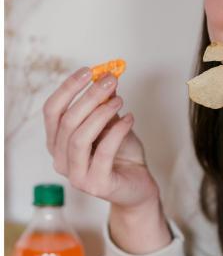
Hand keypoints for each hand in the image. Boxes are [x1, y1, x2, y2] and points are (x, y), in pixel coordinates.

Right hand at [43, 67, 159, 208]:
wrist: (138, 184)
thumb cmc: (121, 154)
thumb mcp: (111, 123)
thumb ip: (104, 104)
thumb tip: (106, 77)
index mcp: (57, 143)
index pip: (52, 111)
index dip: (67, 88)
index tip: (87, 71)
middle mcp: (60, 160)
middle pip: (67, 122)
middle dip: (89, 96)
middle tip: (109, 80)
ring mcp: (76, 176)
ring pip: (79, 138)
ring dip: (101, 113)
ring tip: (119, 101)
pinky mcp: (96, 185)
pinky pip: (103, 152)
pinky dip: (117, 131)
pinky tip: (130, 119)